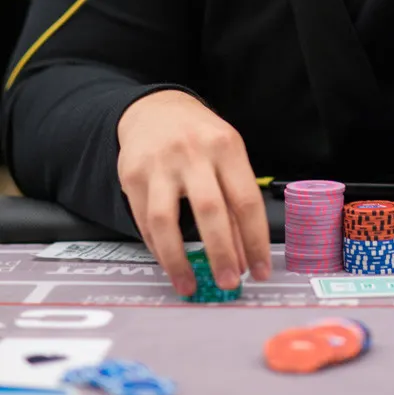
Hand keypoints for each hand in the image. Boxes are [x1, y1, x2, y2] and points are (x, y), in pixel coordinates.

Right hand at [117, 90, 270, 296]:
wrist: (154, 109)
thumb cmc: (199, 136)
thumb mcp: (227, 156)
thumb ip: (235, 203)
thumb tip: (244, 256)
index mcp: (226, 146)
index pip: (246, 200)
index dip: (255, 241)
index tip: (260, 270)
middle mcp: (193, 152)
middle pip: (209, 210)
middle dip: (221, 253)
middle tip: (228, 283)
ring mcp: (160, 164)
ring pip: (166, 221)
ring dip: (179, 261)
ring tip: (190, 285)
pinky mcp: (132, 175)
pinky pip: (144, 222)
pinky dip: (158, 249)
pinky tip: (170, 263)